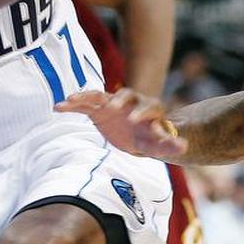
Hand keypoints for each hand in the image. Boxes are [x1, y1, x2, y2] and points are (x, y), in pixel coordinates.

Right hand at [57, 90, 187, 157]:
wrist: (136, 133)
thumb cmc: (151, 137)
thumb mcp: (159, 143)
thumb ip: (170, 144)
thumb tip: (185, 148)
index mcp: (149, 109)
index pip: (148, 106)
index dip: (141, 111)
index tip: (134, 119)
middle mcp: (130, 103)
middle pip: (125, 96)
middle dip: (118, 100)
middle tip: (112, 106)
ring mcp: (112, 103)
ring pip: (100, 95)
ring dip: (87, 96)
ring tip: (70, 99)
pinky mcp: (98, 108)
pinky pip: (84, 103)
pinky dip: (72, 104)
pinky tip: (58, 107)